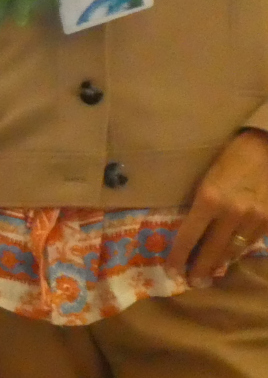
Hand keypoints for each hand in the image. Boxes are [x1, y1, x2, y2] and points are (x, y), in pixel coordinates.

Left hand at [166, 128, 267, 286]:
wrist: (267, 147)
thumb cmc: (230, 157)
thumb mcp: (207, 177)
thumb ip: (200, 203)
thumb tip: (191, 229)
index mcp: (209, 199)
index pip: (188, 237)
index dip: (179, 257)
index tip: (171, 270)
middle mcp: (232, 213)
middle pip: (212, 251)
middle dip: (201, 269)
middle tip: (192, 283)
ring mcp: (255, 219)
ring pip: (234, 250)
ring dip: (221, 264)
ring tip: (210, 273)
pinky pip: (251, 242)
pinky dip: (239, 251)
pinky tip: (231, 256)